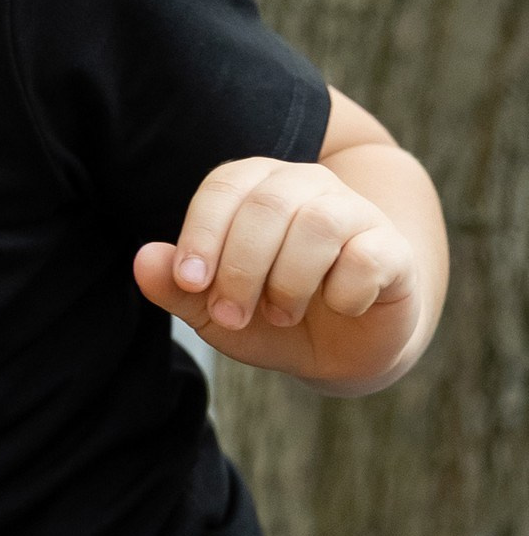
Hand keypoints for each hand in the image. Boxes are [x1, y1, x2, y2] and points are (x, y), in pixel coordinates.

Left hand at [135, 155, 424, 383]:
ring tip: (281, 314)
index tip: (190, 283)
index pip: (224, 186)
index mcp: (257, 189)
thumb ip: (177, 287)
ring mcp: (356, 213)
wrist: (343, 349)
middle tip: (230, 316)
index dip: (202, 233)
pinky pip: (369, 255)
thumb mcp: (214, 310)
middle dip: (240, 267)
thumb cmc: (271, 315)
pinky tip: (339, 307)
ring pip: (320, 222)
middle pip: (269, 204)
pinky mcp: (393, 249)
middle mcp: (307, 187)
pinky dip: (346, 290)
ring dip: (290, 280)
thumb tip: (143, 259)